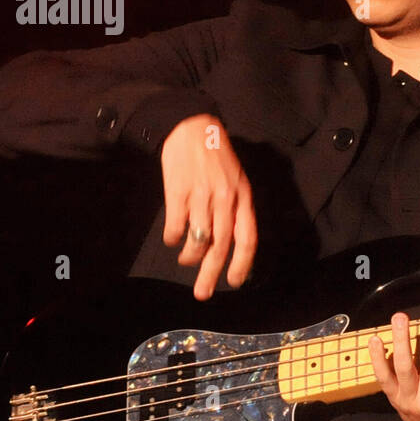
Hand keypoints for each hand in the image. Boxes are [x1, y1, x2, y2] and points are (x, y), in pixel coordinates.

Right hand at [160, 113, 256, 299]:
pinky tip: (172, 239)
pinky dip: (172, 238)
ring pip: (198, 240)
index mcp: (243, 198)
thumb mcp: (236, 180)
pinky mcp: (178, 192)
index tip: (235, 283)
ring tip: (186, 260)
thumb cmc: (216, 156)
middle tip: (202, 294)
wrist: (192, 127)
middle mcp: (225, 200)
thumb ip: (236, 208)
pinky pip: (175, 226)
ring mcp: (201, 196)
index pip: (247, 238)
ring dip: (190, 257)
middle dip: (211, 275)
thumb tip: (230, 241)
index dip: (242, 264)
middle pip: (221, 247)